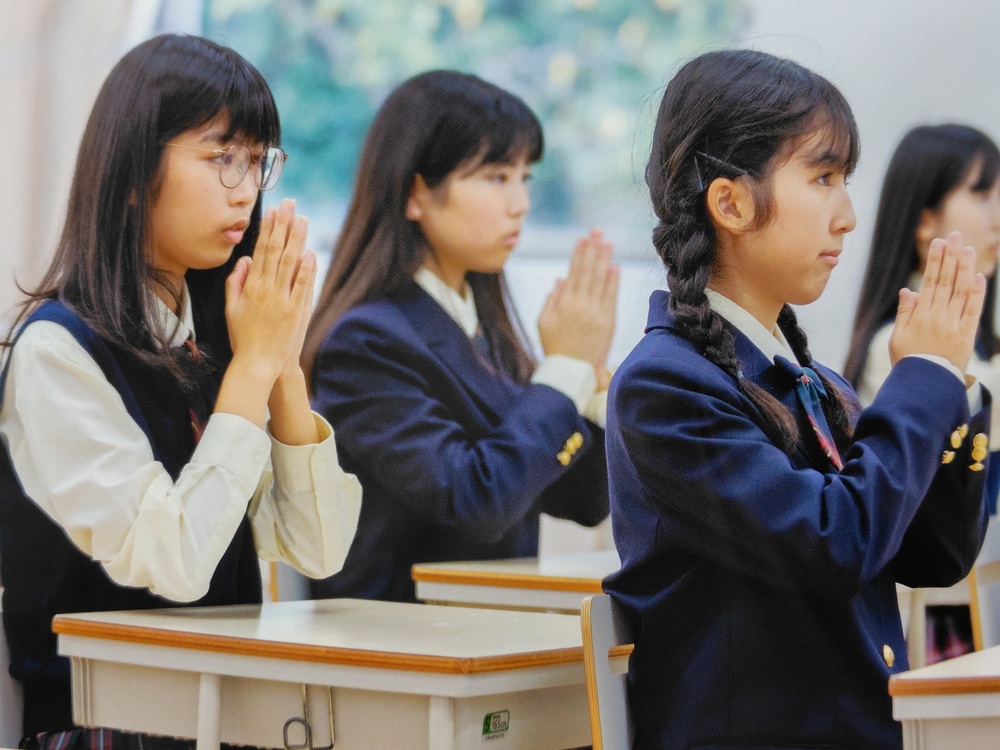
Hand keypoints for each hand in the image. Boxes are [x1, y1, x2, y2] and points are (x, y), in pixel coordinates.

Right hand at [224, 198, 314, 384]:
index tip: (273, 210)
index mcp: (251, 287)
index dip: (267, 229)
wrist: (258, 364)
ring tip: (303, 219)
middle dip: (284, 225)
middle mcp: (266, 290)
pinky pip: (302, 285)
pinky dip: (307, 268)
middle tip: (290, 203)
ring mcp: (283, 300)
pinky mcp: (297, 311)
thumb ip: (235, 282)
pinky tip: (311, 251)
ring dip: (297, 239)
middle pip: (276, 250)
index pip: (260, 250)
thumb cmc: (243, 337)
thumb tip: (244, 260)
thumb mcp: (231, 309)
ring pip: (290, 263)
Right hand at [538, 229, 618, 367]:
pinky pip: (612, 296)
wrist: (573, 372)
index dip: (579, 253)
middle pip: (589, 271)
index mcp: (563, 303)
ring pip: (601, 280)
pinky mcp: (608, 322)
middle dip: (593, 249)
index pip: (574, 272)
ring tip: (608, 242)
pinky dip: (614, 280)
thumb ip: (552, 299)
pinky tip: (615, 266)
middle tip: (597, 231)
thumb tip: (560, 279)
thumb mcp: (543, 323)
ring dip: (605, 259)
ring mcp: (596, 312)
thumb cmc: (555, 348)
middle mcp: (581, 305)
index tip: (583, 238)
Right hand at [889, 231, 985, 372]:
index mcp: (919, 317)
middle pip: (946, 282)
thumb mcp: (897, 339)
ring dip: (965, 269)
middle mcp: (937, 318)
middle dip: (951, 257)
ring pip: (961, 292)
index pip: (929, 283)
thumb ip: (904, 313)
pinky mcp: (966, 336)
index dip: (935, 261)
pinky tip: (979, 277)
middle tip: (955, 235)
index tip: (938, 243)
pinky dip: (977, 293)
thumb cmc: (908, 363)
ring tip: (968, 249)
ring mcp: (953, 326)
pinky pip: (973, 311)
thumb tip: (909, 290)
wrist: (925, 387)